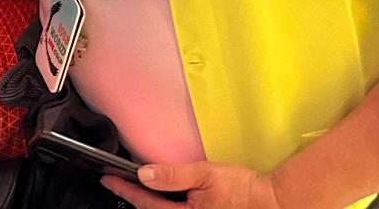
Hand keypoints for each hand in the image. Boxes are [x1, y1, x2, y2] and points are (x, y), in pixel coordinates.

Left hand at [103, 161, 283, 207]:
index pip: (145, 203)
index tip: (108, 179)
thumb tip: (145, 173)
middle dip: (133, 199)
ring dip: (147, 204)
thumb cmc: (242, 190)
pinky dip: (162, 206)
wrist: (271, 203)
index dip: (124, 190)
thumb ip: (173, 175)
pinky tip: (161, 197)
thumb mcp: (206, 175)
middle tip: (115, 183)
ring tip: (133, 189)